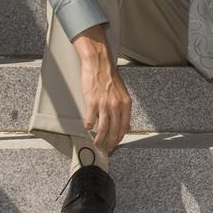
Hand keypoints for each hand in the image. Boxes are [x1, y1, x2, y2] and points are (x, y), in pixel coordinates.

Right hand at [72, 26, 131, 153]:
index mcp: (126, 104)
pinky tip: (87, 128)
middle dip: (110, 142)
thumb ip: (123, 108)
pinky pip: (90, 120)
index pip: (124, 127)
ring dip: (99, 138)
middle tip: (106, 148)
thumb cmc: (110, 77)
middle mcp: (117, 106)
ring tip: (97, 143)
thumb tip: (125, 123)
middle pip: (114, 130)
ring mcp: (104, 105)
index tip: (116, 143)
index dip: (119, 137)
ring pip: (103, 128)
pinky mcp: (92, 102)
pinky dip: (88, 126)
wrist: (99, 65)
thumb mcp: (123, 93)